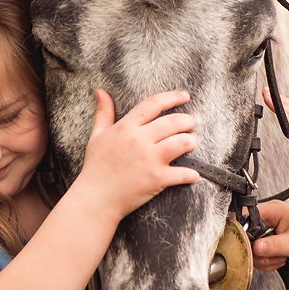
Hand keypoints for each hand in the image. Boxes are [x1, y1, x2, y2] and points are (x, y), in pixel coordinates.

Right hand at [72, 89, 198, 220]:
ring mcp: (150, 159)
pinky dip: (191, 174)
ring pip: (182, 142)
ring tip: (190, 144)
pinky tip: (192, 174)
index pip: (153, 104)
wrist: (96, 198)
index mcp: (126, 128)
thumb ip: (104, 112)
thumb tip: (100, 91)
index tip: (185, 96)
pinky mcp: (157, 178)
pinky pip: (183, 173)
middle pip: (174, 122)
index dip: (172, 97)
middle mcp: (140, 140)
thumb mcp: (97, 136)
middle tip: (191, 124)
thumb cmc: (96, 167)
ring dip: (191, 142)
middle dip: (188, 121)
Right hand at [251, 200, 288, 270]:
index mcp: (274, 210)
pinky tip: (280, 260)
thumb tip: (255, 247)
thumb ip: (274, 245)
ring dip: (264, 259)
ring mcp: (267, 231)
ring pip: (251, 248)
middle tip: (273, 256)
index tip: (252, 246)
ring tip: (281, 257)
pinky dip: (267, 262)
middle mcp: (268, 218)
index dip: (244, 231)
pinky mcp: (267, 242)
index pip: (247, 215)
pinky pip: (257, 255)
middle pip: (246, 235)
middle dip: (258, 251)